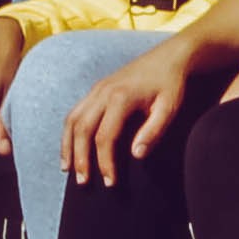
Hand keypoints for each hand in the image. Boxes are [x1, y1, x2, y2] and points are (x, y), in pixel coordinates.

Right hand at [63, 40, 195, 182]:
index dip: (104, 162)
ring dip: (67, 146)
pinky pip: (75, 111)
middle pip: (82, 129)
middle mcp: (102, 92)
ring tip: (67, 169)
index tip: (109, 183)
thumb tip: (135, 155)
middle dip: (80, 158)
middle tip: (82, 183)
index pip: (105, 137)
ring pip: (72, 119)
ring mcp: (97, 89)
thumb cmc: (171, 84)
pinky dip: (69, 132)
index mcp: (120, 97)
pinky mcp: (96, 89)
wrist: (169, 56)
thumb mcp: (169, 108)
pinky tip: (70, 148)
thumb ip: (153, 131)